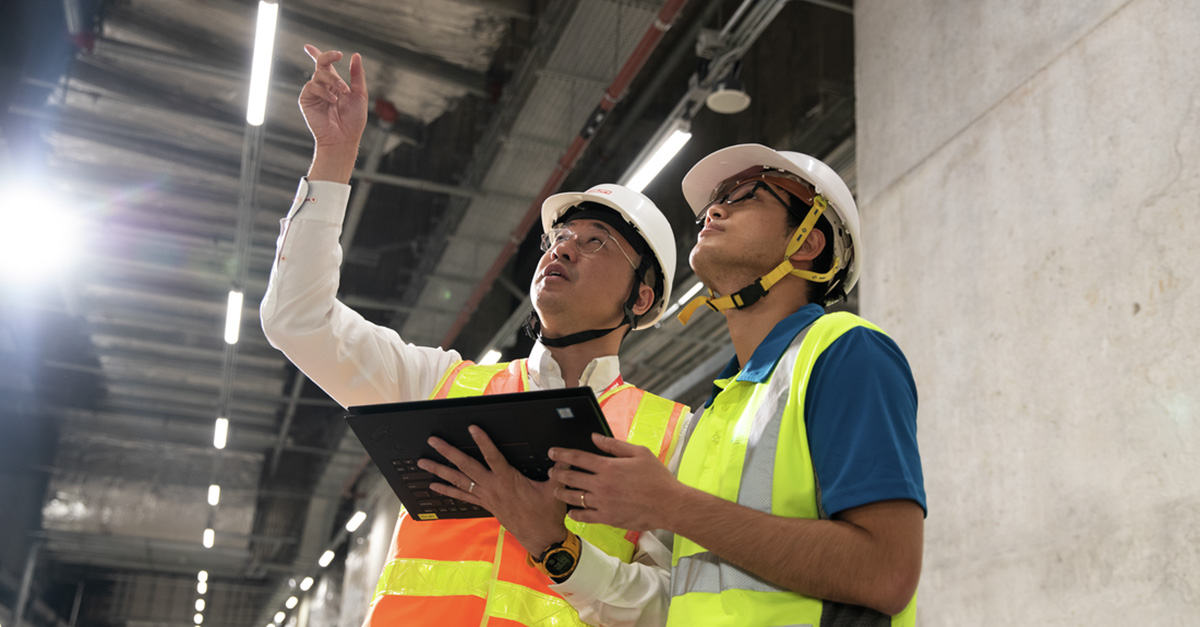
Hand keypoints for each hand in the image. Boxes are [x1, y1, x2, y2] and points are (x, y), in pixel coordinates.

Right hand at [298, 45, 367, 181]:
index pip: (323, 64)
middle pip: (321, 63)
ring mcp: (314, 93)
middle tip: (339, 55)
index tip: (309, 46)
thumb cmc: (353, 121)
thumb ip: (357, 75)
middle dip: (328, 56)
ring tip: (343, 92)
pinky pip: (312, 86)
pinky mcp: (306, 100)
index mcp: (335, 84)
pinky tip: (333, 100)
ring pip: (319, 74)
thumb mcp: (360, 95)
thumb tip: (356, 55)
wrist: (344, 139)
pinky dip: (324, 91)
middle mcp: (323, 86)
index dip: (316, 53)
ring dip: (333, 80)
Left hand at [418, 426, 568, 555]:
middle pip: (466, 467)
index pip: (492, 456)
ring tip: (423, 462)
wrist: (541, 537)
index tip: (472, 428)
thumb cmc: (546, 513)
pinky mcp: (485, 504)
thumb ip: (559, 469)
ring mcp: (486, 497)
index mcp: (509, 480)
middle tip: (433, 441)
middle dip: (448, 452)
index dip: (482, 441)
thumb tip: (564, 454)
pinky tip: (434, 485)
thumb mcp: (555, 489)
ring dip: (439, 471)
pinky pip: (462, 496)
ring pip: (458, 481)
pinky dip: (447, 490)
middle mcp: (493, 487)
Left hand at [548, 433, 684, 531]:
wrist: (669, 504)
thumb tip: (595, 437)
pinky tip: (571, 511)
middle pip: (571, 477)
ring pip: (573, 497)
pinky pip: (584, 516)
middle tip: (552, 471)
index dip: (562, 454)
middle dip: (557, 473)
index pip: (578, 458)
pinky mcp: (607, 518)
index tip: (552, 452)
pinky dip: (575, 514)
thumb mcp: (639, 453)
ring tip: (556, 490)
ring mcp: (603, 503)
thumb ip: (614, 445)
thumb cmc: (657, 478)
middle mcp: (602, 485)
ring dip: (561, 493)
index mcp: (608, 467)